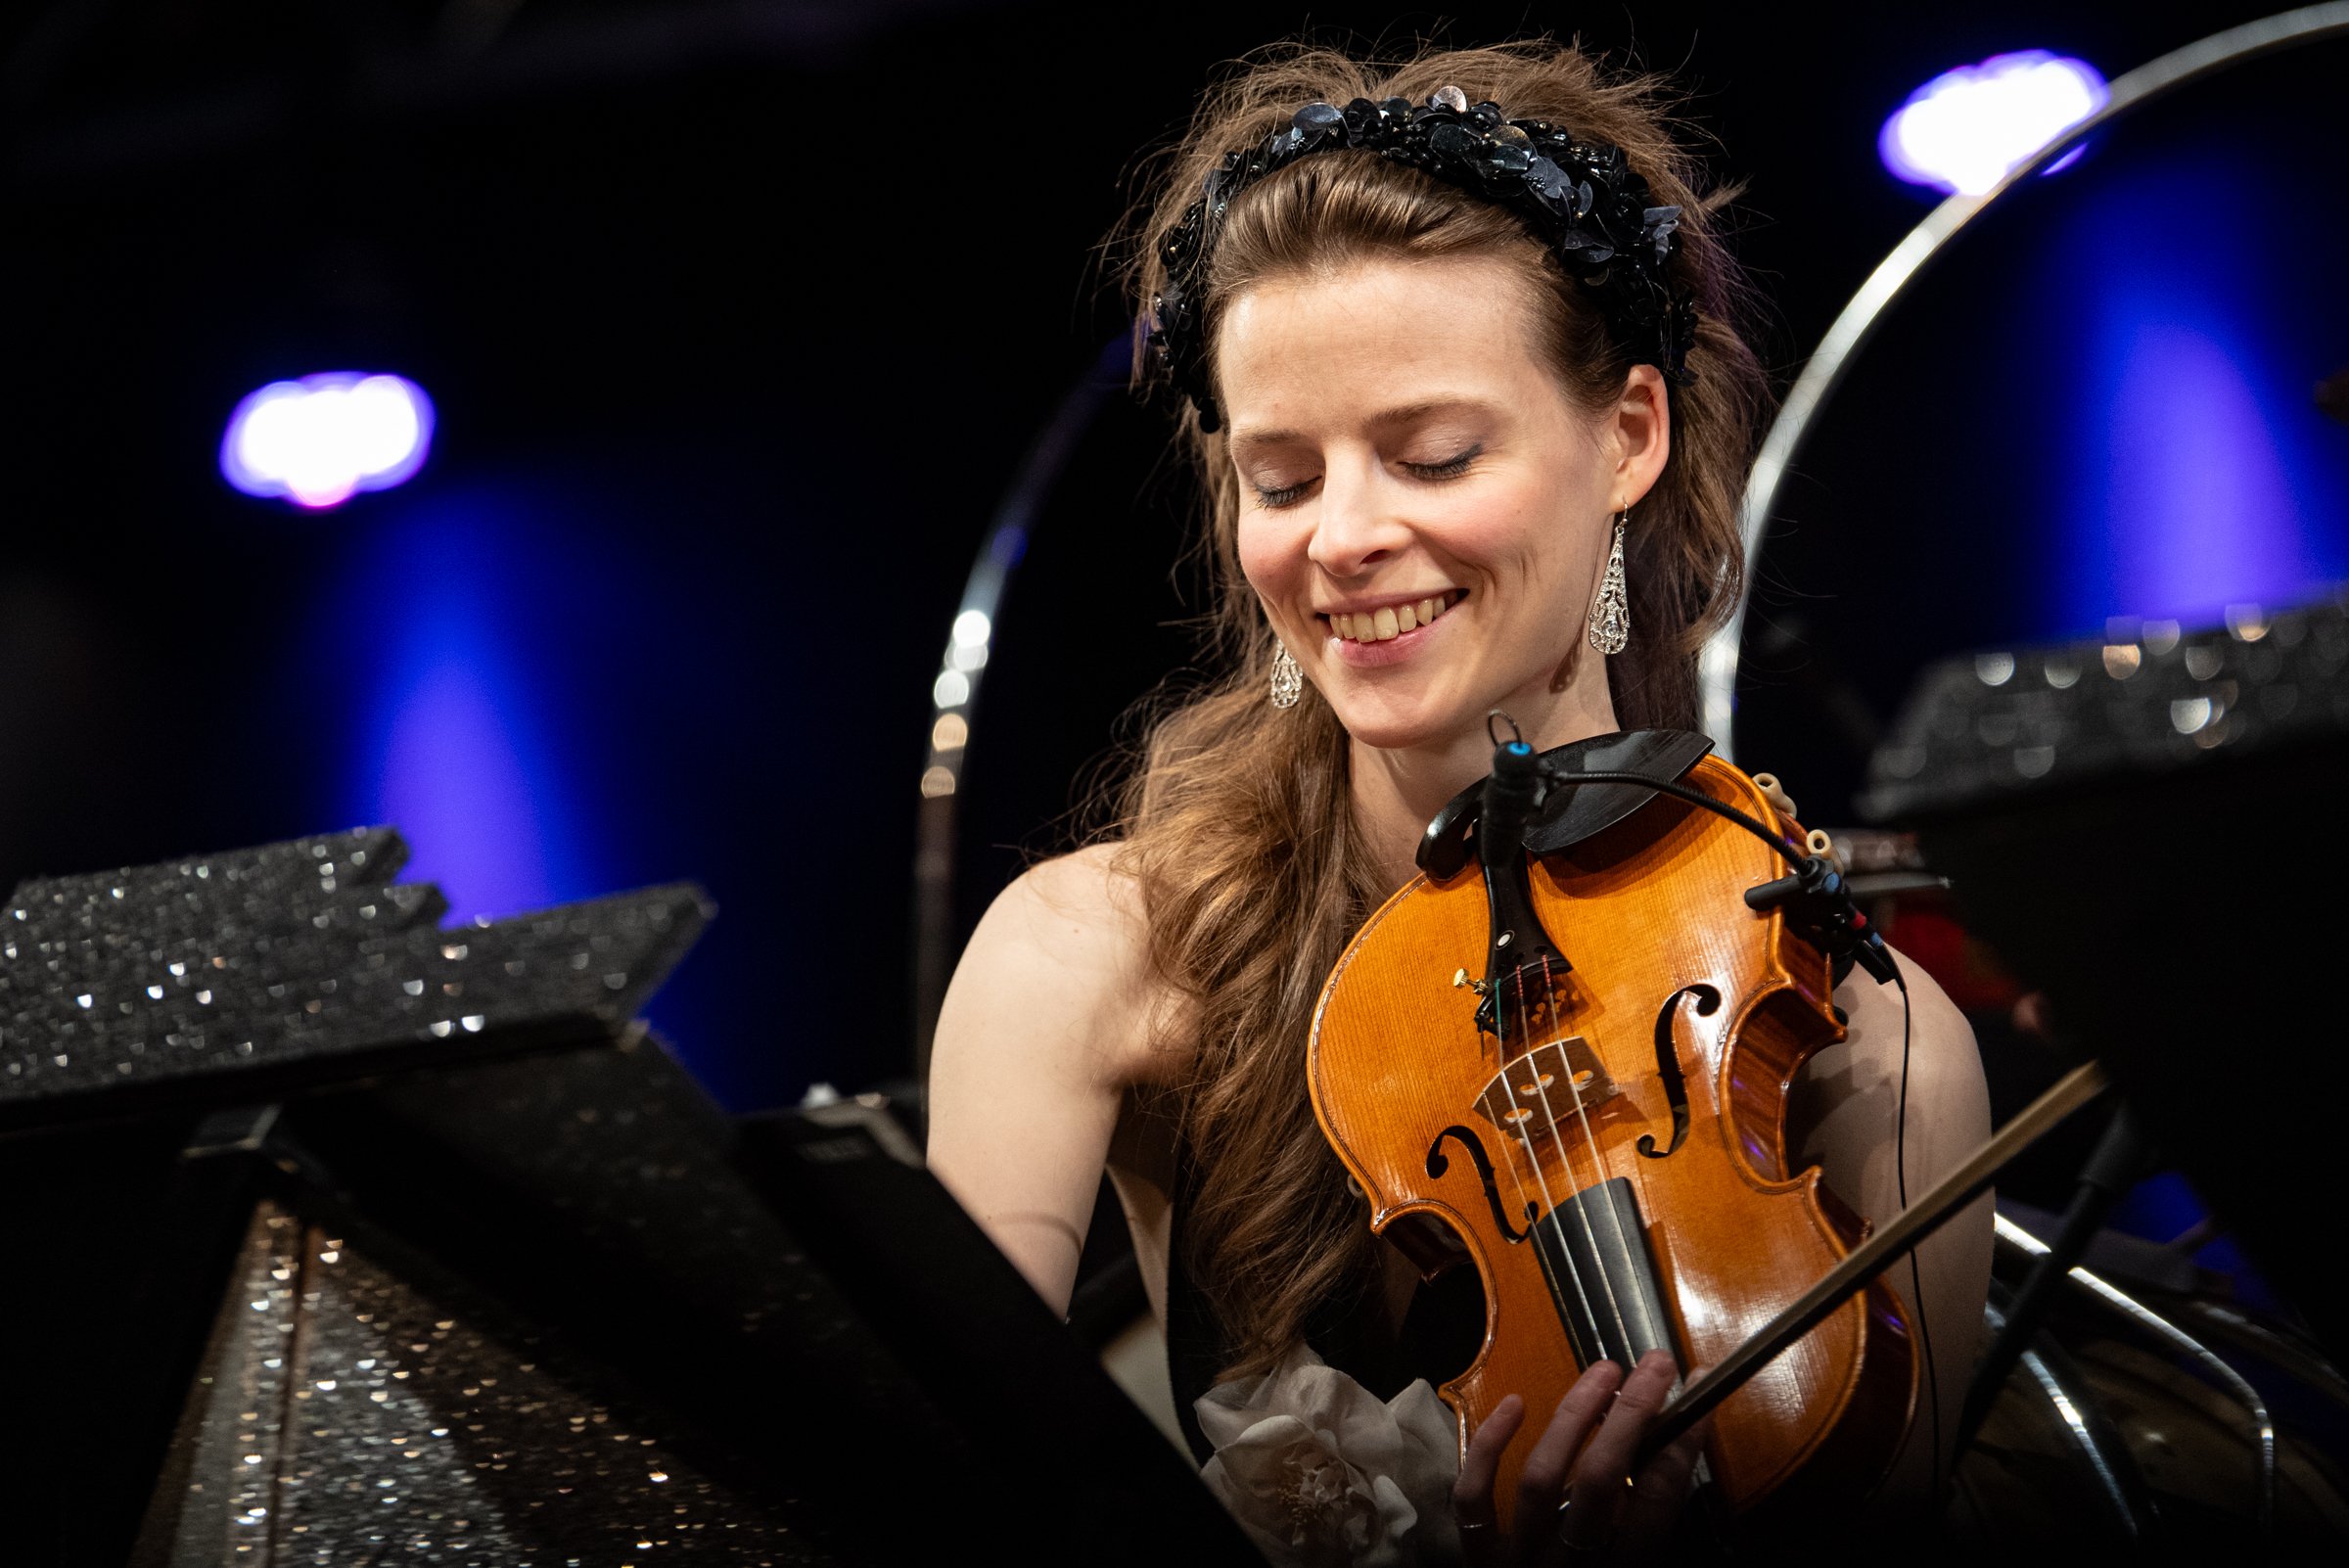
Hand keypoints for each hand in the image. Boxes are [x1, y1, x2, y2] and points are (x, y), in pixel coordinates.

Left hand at [1451, 1350, 1708, 1563]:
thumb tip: (1673, 1461)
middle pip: (1601, 1482)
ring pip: (1542, 1478)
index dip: (1680, 1448)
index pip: (1656, 1506)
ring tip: (1605, 1372)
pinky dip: (1488, 1448)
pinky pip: (1473, 1500)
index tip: (1697, 1401)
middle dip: (1632, 1416)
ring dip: (1574, 1415)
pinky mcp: (1479, 1560)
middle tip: (1656, 1366)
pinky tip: (1515, 1403)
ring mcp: (1519, 1562)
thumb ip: (1653, 1535)